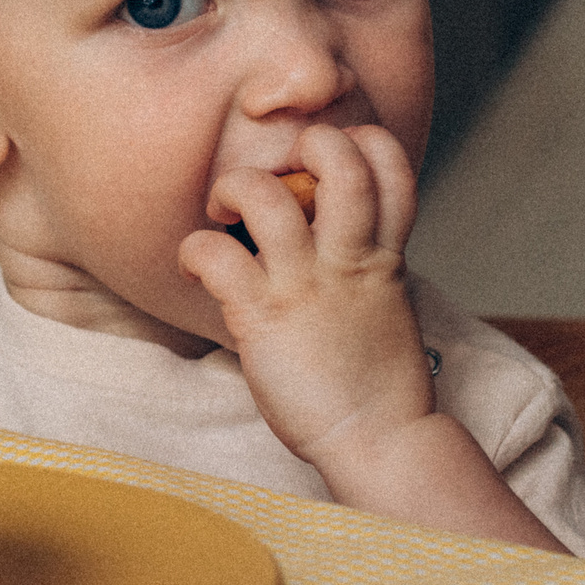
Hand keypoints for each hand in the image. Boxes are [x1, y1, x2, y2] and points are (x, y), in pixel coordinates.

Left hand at [178, 124, 567, 551]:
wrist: (379, 441)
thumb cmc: (375, 382)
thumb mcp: (385, 305)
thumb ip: (362, 264)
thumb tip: (329, 238)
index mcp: (382, 254)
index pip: (389, 165)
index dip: (361, 144)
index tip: (330, 162)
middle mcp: (347, 258)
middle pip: (340, 160)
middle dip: (305, 143)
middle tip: (276, 172)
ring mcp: (305, 285)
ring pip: (267, 196)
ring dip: (234, 187)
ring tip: (223, 210)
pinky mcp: (263, 318)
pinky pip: (216, 257)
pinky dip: (194, 250)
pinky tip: (196, 266)